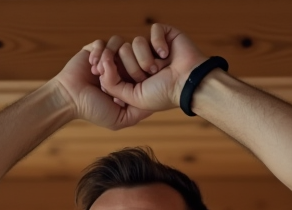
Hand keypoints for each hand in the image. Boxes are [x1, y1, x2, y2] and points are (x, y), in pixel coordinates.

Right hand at [49, 43, 152, 129]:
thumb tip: (156, 101)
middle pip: (133, 53)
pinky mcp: (94, 50)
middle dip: (124, 64)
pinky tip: (92, 65)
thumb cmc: (93, 110)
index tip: (131, 82)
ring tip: (99, 72)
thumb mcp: (121, 119)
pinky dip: (98, 52)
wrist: (69, 99)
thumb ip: (140, 112)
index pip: (144, 67)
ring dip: (109, 58)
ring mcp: (106, 57)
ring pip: (119, 44)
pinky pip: (103, 42)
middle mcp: (119, 67)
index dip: (139, 72)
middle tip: (112, 77)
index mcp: (128, 81)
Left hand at [92, 24, 206, 113]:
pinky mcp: (165, 35)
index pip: (112, 62)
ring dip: (147, 58)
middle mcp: (141, 59)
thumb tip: (102, 65)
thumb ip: (112, 85)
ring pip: (136, 41)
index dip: (111, 67)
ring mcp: (153, 47)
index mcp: (132, 74)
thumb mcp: (133, 97)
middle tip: (148, 76)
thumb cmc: (163, 94)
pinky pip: (153, 30)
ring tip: (158, 68)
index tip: (113, 74)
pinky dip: (159, 43)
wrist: (188, 85)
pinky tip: (166, 54)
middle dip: (134, 67)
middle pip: (122, 50)